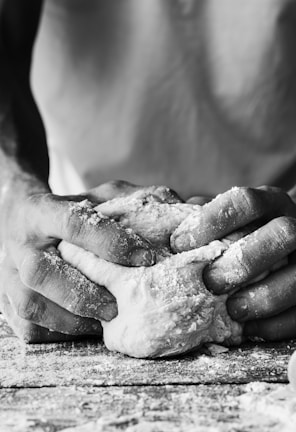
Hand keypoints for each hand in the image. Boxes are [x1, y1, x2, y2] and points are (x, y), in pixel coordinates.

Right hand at [0, 180, 155, 342]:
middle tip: (115, 308)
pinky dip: (56, 333)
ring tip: (102, 325)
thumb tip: (176, 214)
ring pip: (30, 304)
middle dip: (83, 294)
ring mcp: (8, 273)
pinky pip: (26, 325)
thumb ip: (128, 201)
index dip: (109, 242)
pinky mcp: (5, 297)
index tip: (144, 258)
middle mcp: (21, 243)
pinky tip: (81, 328)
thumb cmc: (65, 209)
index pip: (74, 223)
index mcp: (41, 210)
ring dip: (69, 321)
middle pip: (41, 272)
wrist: (17, 214)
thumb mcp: (93, 196)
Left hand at [171, 186, 295, 340]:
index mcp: (270, 202)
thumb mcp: (220, 220)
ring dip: (265, 296)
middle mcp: (295, 225)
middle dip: (245, 260)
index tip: (180, 244)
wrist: (273, 252)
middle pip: (283, 233)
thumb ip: (199, 218)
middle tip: (211, 281)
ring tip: (233, 310)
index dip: (211, 221)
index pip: (246, 201)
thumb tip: (162, 229)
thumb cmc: (235, 236)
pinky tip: (250, 329)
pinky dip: (277, 323)